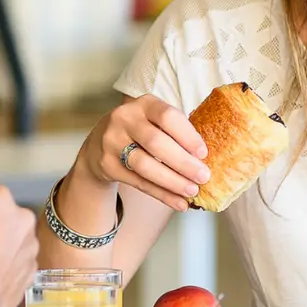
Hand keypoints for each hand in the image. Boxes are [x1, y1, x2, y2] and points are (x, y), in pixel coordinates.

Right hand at [80, 94, 210, 211]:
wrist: (99, 145)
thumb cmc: (141, 132)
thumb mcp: (154, 121)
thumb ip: (175, 134)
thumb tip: (208, 160)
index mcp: (144, 104)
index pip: (167, 116)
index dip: (187, 135)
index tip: (204, 153)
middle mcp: (124, 118)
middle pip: (156, 143)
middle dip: (183, 162)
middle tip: (204, 177)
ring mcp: (112, 141)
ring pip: (144, 165)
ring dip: (172, 181)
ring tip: (192, 191)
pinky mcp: (107, 165)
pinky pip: (138, 183)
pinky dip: (161, 194)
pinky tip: (178, 202)